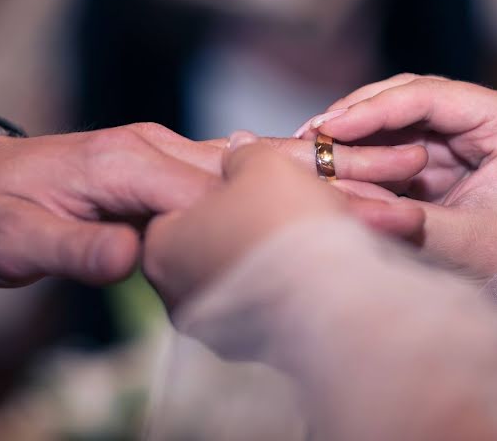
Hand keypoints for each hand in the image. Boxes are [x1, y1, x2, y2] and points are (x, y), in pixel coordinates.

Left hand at [0, 123, 426, 287]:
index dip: (281, 208)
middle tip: (404, 195)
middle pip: (257, 167)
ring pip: (257, 168)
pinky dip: (286, 185)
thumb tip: (134, 260)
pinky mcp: (164, 172)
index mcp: (126, 160)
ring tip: (396, 182)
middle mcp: (155, 150)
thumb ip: (77, 247)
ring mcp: (163, 157)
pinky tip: (330, 192)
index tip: (346, 228)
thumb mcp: (15, 237)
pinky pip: (233, 178)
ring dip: (324, 178)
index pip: (216, 186)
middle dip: (330, 182)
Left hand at [143, 132, 424, 309]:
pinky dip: (294, 276)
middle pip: (217, 236)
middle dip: (255, 215)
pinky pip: (273, 296)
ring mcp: (216, 327)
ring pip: (250, 267)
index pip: (182, 200)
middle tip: (291, 198)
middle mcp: (178, 293)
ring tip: (317, 227)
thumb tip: (236, 147)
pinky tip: (322, 259)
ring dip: (279, 246)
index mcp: (163, 245)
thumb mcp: (265, 166)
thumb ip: (245, 154)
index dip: (224, 181)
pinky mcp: (256, 348)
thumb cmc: (287, 226)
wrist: (334, 304)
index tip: (259, 175)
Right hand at [296, 74, 496, 275]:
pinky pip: (395, 136)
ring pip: (397, 110)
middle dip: (358, 111)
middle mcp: (486, 114)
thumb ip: (412, 220)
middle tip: (312, 132)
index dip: (375, 108)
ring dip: (354, 125)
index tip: (331, 126)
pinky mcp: (443, 149)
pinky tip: (332, 156)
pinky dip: (363, 145)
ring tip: (312, 143)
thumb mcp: (468, 243)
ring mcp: (464, 129)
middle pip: (409, 93)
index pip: (431, 96)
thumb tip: (352, 200)